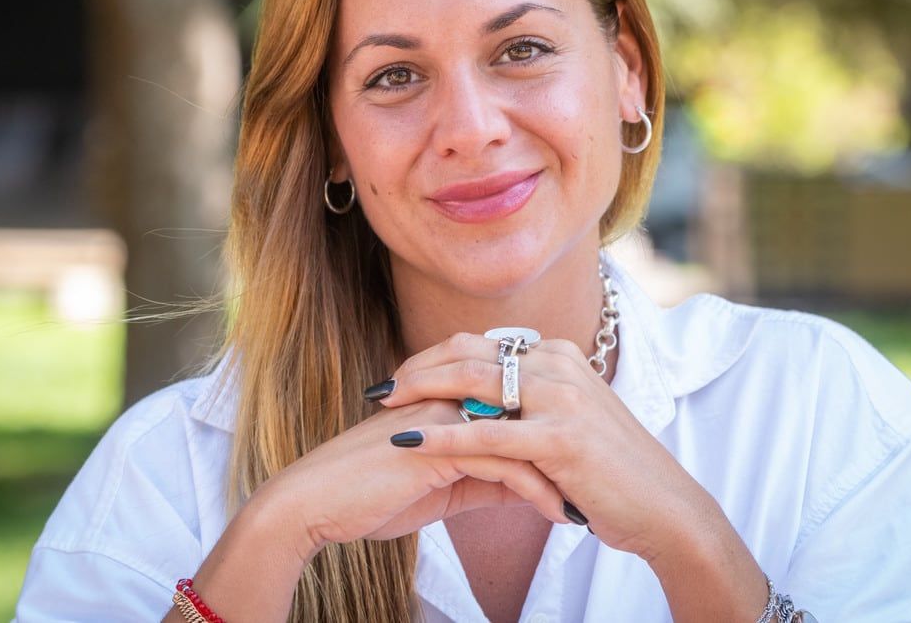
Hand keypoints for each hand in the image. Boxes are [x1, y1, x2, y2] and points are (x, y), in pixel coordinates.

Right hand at [257, 396, 574, 559]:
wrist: (313, 505)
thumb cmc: (368, 495)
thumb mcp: (438, 485)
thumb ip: (480, 473)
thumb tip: (522, 482)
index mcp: (448, 394)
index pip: (517, 402)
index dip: (550, 433)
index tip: (583, 468)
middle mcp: (448, 394)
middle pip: (528, 409)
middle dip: (566, 449)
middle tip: (598, 482)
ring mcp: (443, 415)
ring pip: (522, 434)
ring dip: (559, 473)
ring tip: (584, 506)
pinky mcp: (436, 445)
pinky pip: (503, 463)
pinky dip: (537, 492)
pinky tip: (556, 515)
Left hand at [373, 332, 712, 563]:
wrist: (663, 508)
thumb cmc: (610, 472)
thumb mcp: (567, 422)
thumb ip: (529, 403)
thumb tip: (481, 399)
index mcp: (559, 355)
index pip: (481, 344)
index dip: (434, 357)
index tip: (401, 376)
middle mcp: (559, 365)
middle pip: (470, 352)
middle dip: (418, 367)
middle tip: (380, 386)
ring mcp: (562, 398)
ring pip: (474, 382)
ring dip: (421, 390)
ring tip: (384, 403)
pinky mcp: (560, 437)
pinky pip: (487, 431)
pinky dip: (443, 434)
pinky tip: (408, 440)